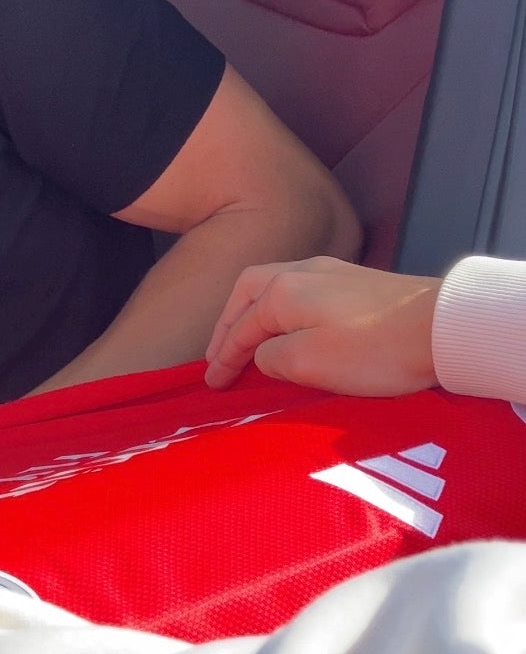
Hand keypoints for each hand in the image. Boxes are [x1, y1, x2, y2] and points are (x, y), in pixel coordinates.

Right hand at [204, 256, 440, 394]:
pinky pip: (299, 290)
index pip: (239, 327)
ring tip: (249, 339)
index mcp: (281, 291)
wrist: (441, 327)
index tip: (212, 383)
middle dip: (229, 321)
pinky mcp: (354, 281)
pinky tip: (290, 325)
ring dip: (255, 312)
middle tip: (220, 353)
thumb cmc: (373, 349)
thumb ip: (272, 358)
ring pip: (274, 285)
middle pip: (248, 290)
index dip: (223, 358)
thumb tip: (263, 354)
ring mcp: (330, 271)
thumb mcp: (309, 363)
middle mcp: (300, 271)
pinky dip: (281, 310)